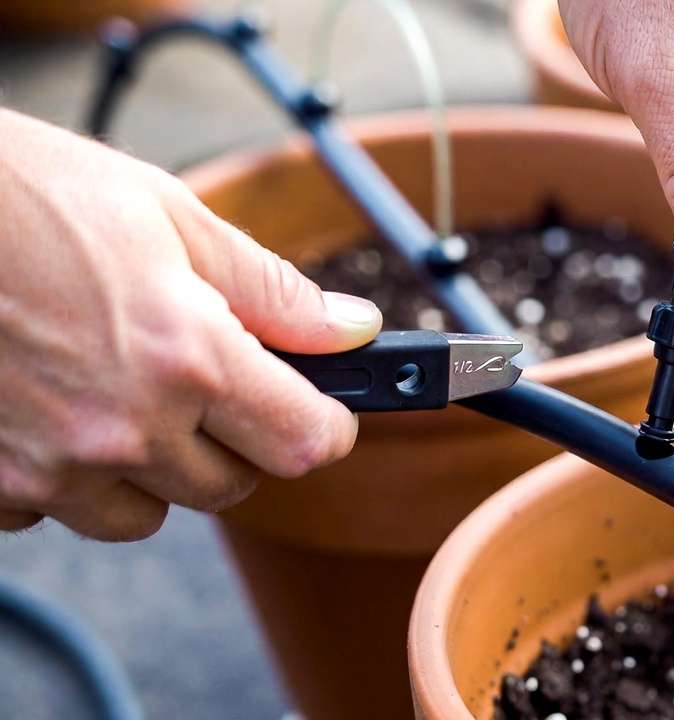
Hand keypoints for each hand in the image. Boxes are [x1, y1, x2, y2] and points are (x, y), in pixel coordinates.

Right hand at [0, 110, 381, 540]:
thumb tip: (352, 331)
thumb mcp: (171, 216)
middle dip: (237, 436)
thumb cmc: (27, 194)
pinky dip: (73, 473)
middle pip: (232, 484)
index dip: (324, 425)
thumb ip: (273, 291)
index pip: (305, 443)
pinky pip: (64, 510)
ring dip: (156, 465)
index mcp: (185, 357)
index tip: (321, 409)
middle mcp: (123, 428)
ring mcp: (51, 468)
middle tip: (206, 375)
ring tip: (120, 386)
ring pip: (150, 510)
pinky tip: (53, 405)